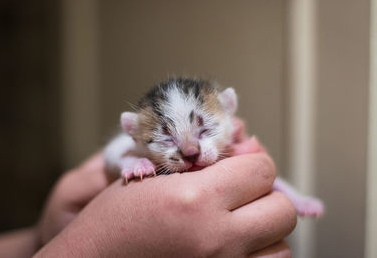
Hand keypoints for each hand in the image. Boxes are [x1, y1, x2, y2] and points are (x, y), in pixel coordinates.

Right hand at [35, 148, 295, 256]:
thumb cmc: (114, 219)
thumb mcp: (153, 175)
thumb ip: (205, 162)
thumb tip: (253, 149)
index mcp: (195, 199)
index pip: (262, 169)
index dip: (250, 164)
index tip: (236, 168)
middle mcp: (216, 239)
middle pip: (281, 210)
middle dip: (265, 197)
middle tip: (240, 197)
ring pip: (282, 249)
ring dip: (266, 233)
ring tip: (239, 227)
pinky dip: (258, 256)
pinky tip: (233, 248)